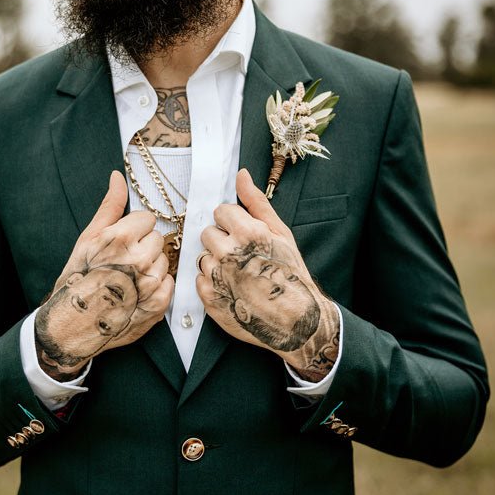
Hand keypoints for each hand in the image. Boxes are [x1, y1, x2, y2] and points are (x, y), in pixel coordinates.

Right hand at [35, 171, 172, 377]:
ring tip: (128, 279)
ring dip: (151, 266)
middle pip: (157, 238)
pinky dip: (157, 287)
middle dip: (144, 247)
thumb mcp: (88, 238)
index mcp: (120, 238)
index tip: (121, 243)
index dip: (134, 230)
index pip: (147, 219)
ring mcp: (150, 283)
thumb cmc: (77, 278)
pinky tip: (137, 292)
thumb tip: (118, 176)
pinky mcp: (159, 304)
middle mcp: (138, 259)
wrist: (72, 324)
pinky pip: (169, 282)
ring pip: (164, 260)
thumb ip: (110, 206)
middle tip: (123, 263)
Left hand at [196, 169, 338, 380]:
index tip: (245, 236)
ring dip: (215, 262)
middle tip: (241, 256)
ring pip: (201, 256)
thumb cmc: (291, 274)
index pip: (220, 211)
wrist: (296, 320)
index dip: (233, 222)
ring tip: (238, 274)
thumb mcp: (281, 233)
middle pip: (207, 233)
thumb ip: (256, 202)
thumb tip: (241, 174)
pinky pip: (198, 279)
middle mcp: (228, 252)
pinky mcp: (209, 298)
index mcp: (247, 232)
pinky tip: (231, 288)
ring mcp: (216, 277)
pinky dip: (212, 283)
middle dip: (221, 240)